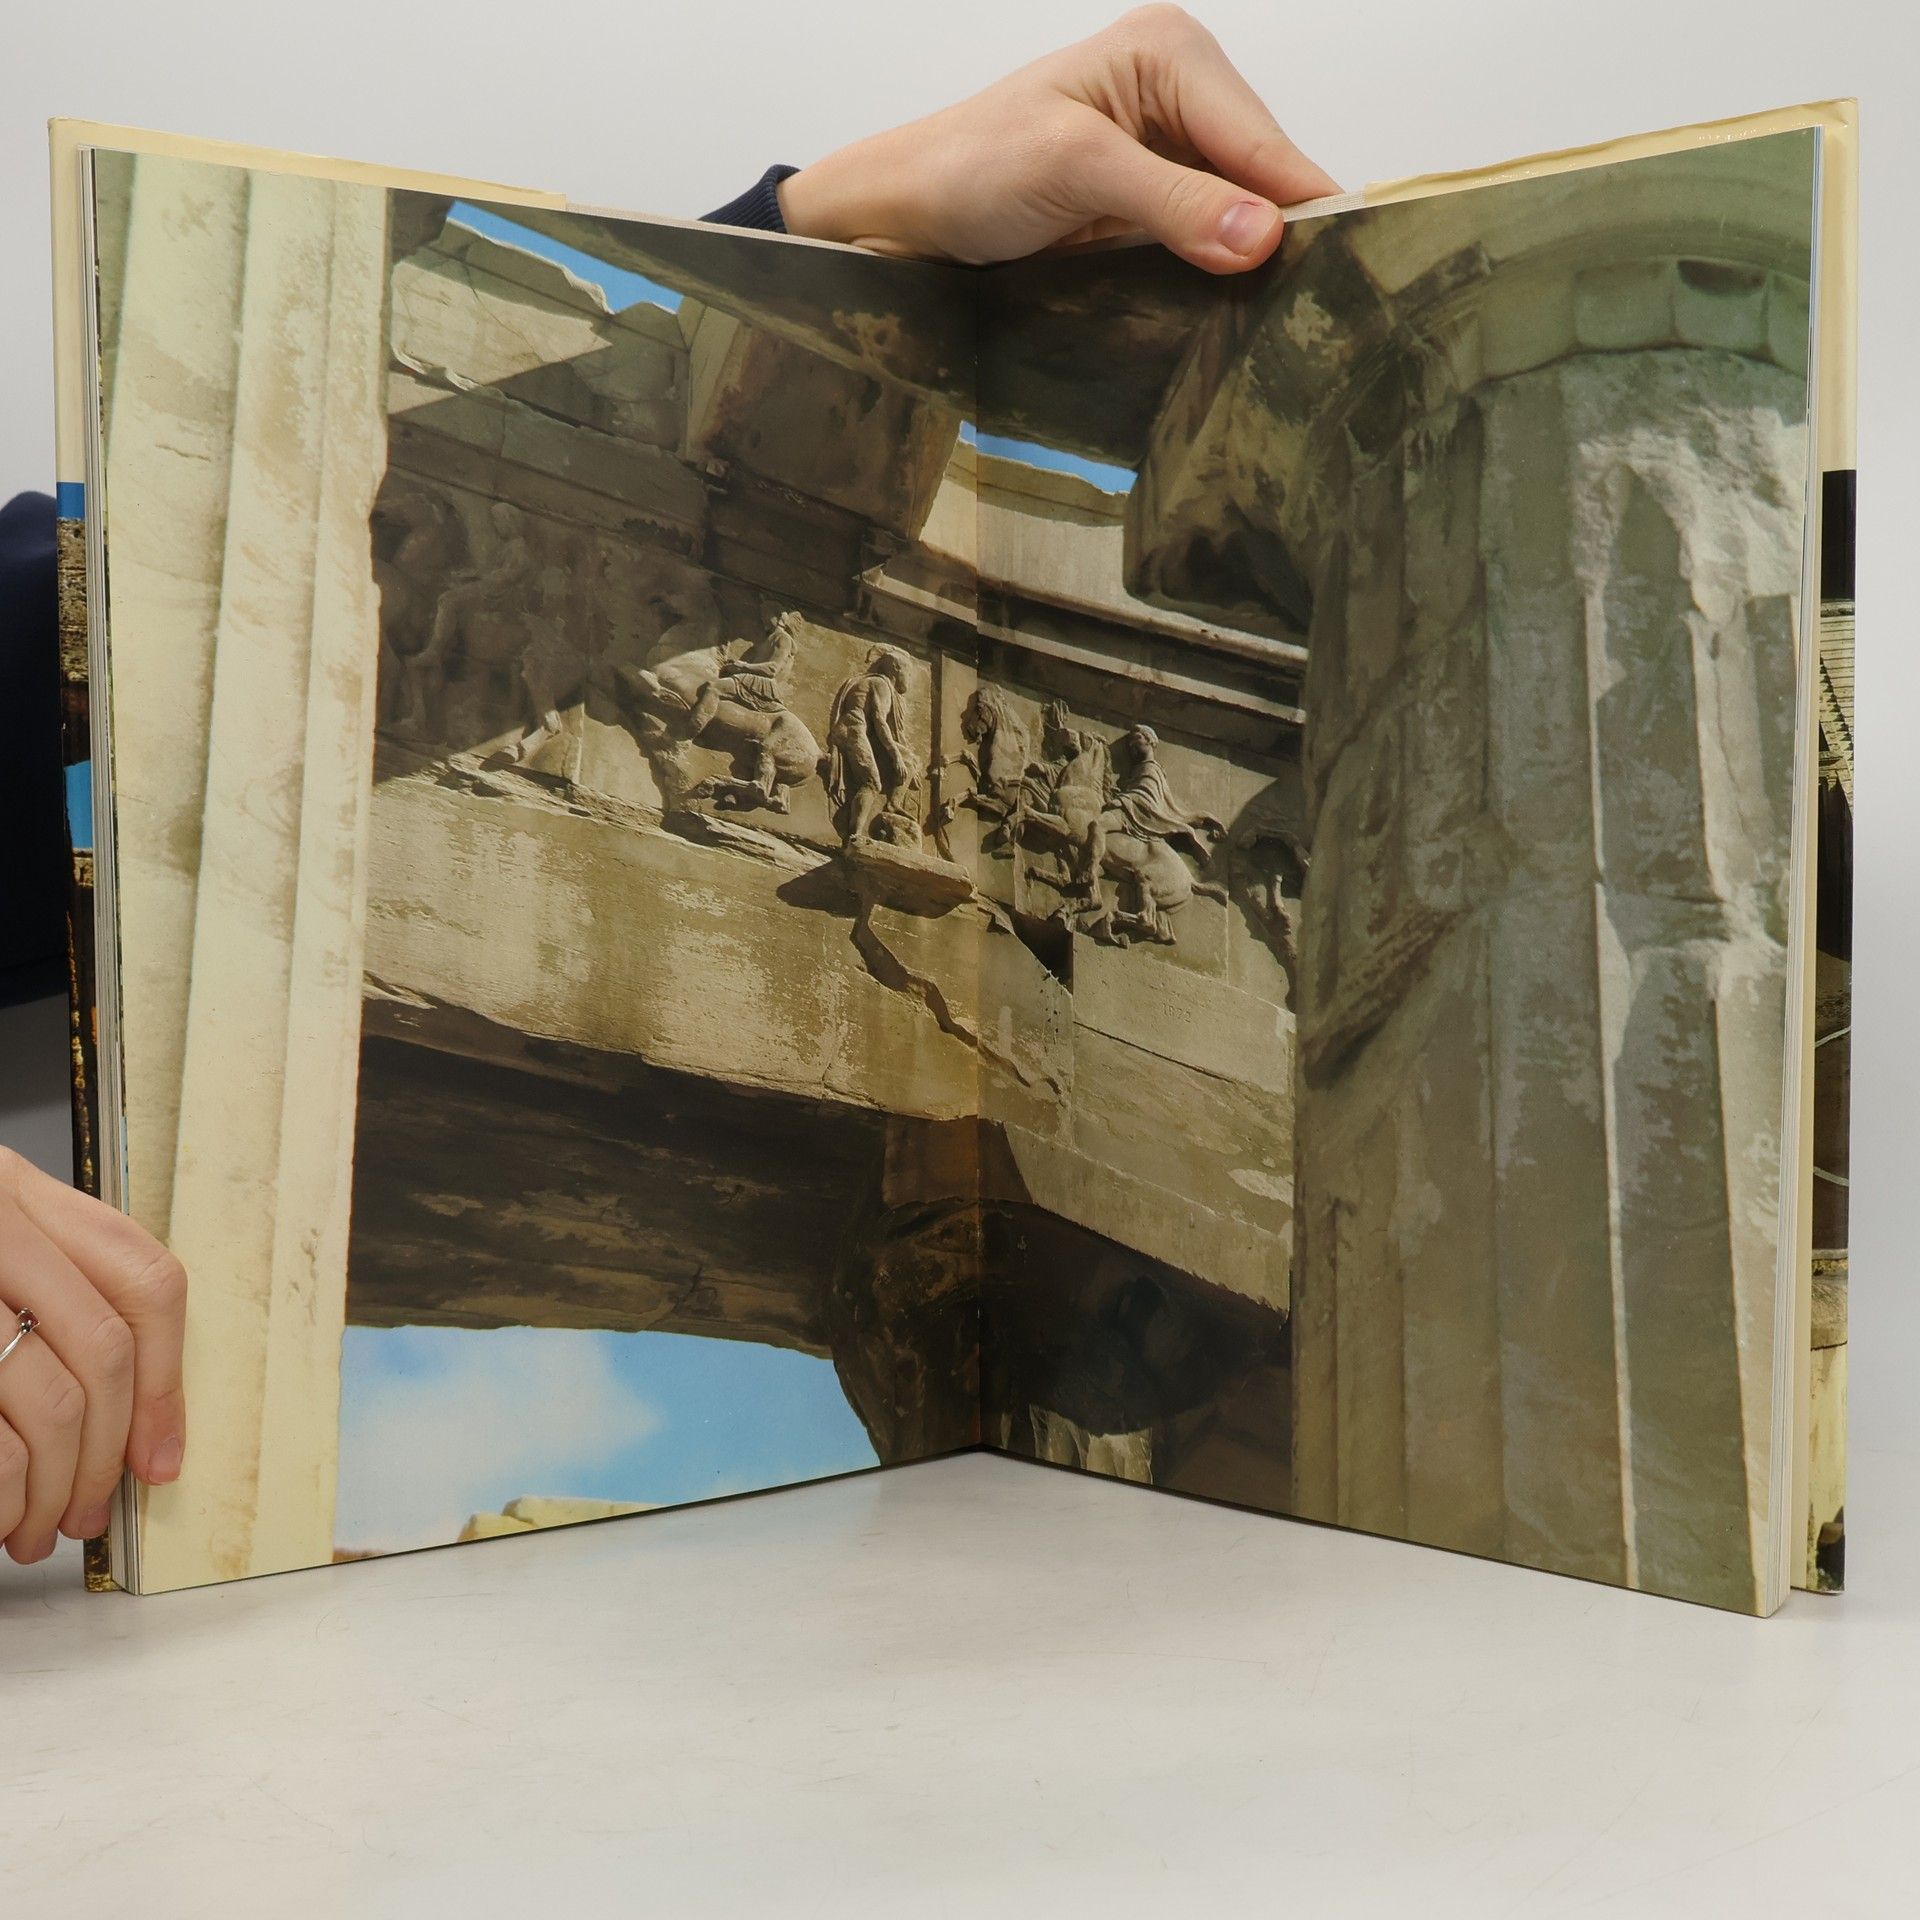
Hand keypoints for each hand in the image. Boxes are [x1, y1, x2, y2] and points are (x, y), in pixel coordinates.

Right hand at [0, 1147, 185, 1562]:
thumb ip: (42, 1292)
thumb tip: (129, 1418)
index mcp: (10, 1189)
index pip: (143, 1279)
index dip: (167, 1377)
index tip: (161, 1453)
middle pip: (103, 1351)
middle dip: (107, 1451)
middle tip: (90, 1511)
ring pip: (51, 1403)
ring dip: (54, 1486)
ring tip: (34, 1528)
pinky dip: (5, 1492)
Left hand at [778, 6, 1338, 273]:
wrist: (903, 212)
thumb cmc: (969, 169)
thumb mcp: (1073, 171)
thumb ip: (1170, 202)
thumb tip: (1264, 237)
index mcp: (1170, 53)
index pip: (1264, 139)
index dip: (1308, 207)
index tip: (1356, 274)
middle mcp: (1180, 92)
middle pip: (1265, 177)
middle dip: (1283, 240)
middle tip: (1324, 321)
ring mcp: (1167, 152)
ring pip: (1243, 215)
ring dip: (1256, 267)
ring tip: (1294, 330)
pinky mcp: (1150, 206)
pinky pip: (1209, 242)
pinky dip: (1223, 278)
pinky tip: (1241, 318)